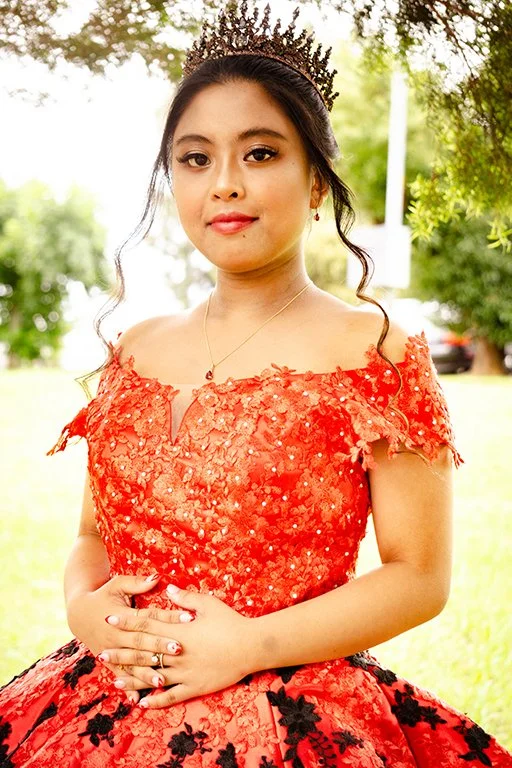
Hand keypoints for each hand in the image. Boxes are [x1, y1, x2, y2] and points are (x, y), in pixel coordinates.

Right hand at [67, 573, 193, 702]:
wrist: (79, 613)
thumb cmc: (104, 595)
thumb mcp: (118, 584)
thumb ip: (137, 583)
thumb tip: (157, 577)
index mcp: (122, 615)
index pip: (149, 617)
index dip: (168, 617)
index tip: (188, 618)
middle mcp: (116, 635)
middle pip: (141, 642)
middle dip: (159, 646)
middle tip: (179, 649)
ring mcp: (111, 651)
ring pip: (130, 663)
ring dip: (145, 672)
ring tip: (161, 680)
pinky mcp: (109, 662)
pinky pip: (120, 675)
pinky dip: (128, 687)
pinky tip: (138, 698)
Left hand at [98, 584, 255, 709]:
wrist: (251, 646)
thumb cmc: (231, 622)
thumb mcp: (209, 604)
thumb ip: (185, 598)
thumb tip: (166, 589)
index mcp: (179, 631)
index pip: (147, 625)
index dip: (128, 621)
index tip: (111, 619)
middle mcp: (178, 653)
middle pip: (144, 652)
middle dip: (122, 652)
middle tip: (101, 652)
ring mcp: (185, 672)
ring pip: (152, 677)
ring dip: (133, 679)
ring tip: (115, 681)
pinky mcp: (194, 687)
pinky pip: (171, 696)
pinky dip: (156, 700)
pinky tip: (143, 703)